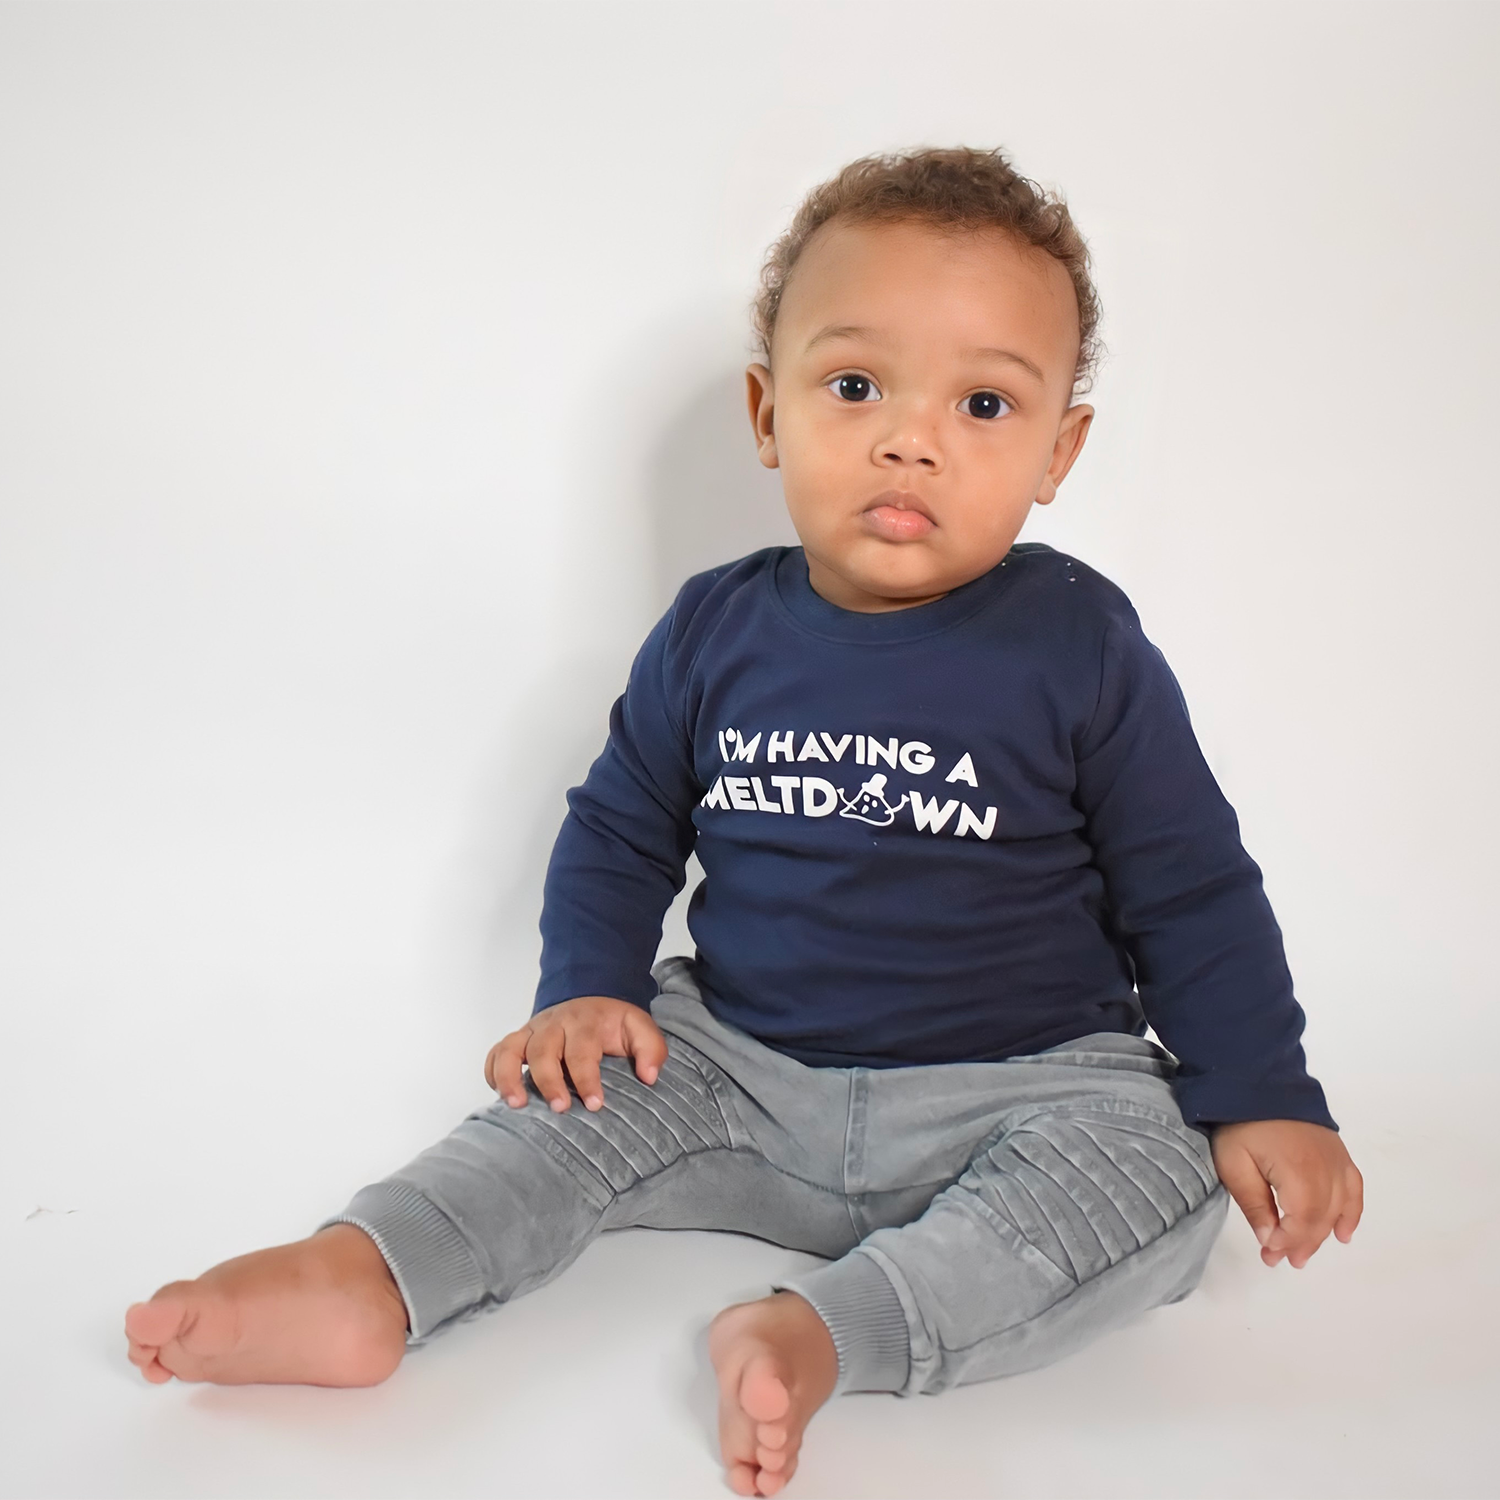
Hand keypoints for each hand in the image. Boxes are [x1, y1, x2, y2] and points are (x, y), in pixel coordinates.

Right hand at [484, 995, 667, 1113]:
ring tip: (515, 1104)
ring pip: (510, 1049)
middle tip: (560, 1109)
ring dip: (509, 1076)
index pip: (582, 1051)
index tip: (596, 1104)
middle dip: (549, 1081)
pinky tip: (500, 1094)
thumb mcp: (640, 1027)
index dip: (587, 1079)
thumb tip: (649, 1076)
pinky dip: (492, 1071)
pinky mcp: (518, 1039)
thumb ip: (651, 1049)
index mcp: (585, 1023)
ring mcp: (532, 1031)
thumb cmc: (613, 1022)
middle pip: (543, 1051)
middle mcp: (554, 1025)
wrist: (591, 994)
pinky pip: (496, 1052)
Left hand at [1211, 1118, 1363, 1268]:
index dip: (1286, 1243)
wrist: (1258, 1081)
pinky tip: (1343, 1233)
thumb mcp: (1234, 1164)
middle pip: (1321, 1220)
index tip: (1267, 1254)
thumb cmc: (1241, 1122)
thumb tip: (1271, 1241)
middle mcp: (1327, 1171)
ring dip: (1322, 1235)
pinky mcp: (1339, 1153)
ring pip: (1338, 1210)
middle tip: (1279, 1260)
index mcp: (1301, 1174)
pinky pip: (1354, 1190)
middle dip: (1300, 1244)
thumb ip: (1254, 1204)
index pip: (1302, 1223)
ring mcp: (1337, 1161)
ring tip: (1301, 1254)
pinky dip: (1351, 1214)